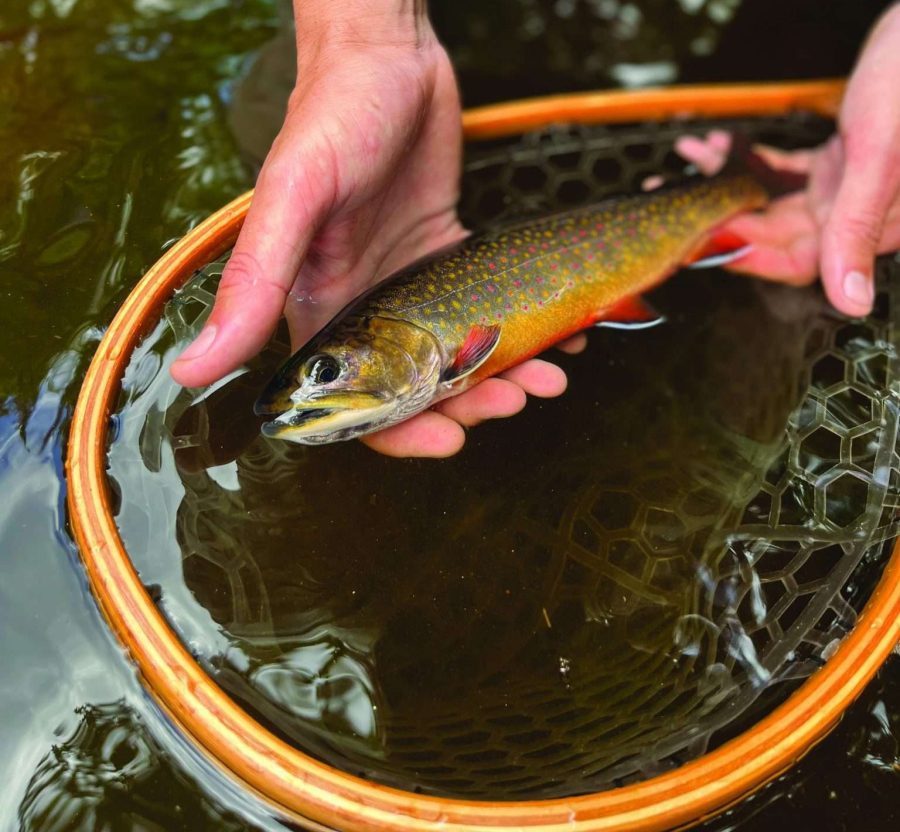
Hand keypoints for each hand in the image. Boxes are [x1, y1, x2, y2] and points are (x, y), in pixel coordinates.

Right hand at [170, 1, 570, 457]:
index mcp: (321, 312)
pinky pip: (488, 309)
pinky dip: (524, 329)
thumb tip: (190, 370)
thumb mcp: (292, 199)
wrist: (387, 57)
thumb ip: (253, 284)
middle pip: (420, 389)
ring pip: (460, 357)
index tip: (450, 439)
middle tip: (516, 397)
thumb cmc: (331, 117)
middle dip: (469, 404)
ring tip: (549, 371)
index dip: (399, 433)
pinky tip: (559, 334)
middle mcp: (367, 311)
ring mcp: (412, 288)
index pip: (356, 402)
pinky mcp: (449, 258)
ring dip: (505, 373)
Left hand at [676, 4, 899, 316]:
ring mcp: (847, 185)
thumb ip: (856, 226)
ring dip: (730, 186)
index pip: (799, 261)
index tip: (703, 243)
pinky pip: (786, 171)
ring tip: (691, 167)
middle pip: (776, 234)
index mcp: (876, 222)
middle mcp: (858, 211)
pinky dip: (752, 162)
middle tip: (679, 205)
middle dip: (723, 218)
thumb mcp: (879, 158)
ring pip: (774, 201)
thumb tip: (852, 301)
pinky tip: (721, 147)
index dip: (749, 256)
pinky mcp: (841, 158)